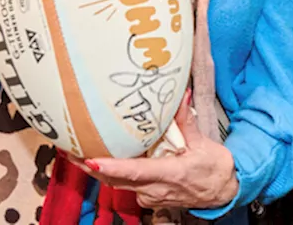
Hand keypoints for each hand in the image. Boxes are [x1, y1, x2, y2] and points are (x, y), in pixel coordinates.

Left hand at [84, 100, 238, 209]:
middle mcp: (156, 189)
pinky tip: (99, 160)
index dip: (113, 167)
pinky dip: (111, 173)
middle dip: (91, 167)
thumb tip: (181, 94)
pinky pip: (125, 185)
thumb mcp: (203, 143)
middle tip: (69, 150)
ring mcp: (151, 196)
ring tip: (75, 153)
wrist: (224, 192)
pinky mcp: (148, 197)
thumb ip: (186, 120)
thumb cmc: (215, 169)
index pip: (137, 171)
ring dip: (97, 170)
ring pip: (118, 184)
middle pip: (117, 180)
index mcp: (171, 174)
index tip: (92, 161)